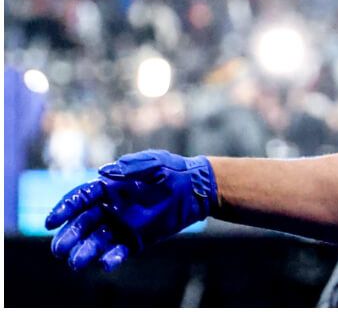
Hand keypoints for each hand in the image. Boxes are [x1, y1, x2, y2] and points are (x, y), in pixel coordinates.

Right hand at [45, 150, 218, 270]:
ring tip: (77, 262)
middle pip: (83, 224)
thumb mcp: (154, 163)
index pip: (80, 199)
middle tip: (60, 250)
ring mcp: (123, 225)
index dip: (64, 209)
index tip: (51, 222)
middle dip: (70, 236)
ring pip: (97, 241)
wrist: (197, 189)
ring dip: (85, 252)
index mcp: (109, 188)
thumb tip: (103, 172)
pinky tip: (107, 263)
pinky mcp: (136, 239)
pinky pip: (119, 251)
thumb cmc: (174, 170)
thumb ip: (131, 167)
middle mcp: (111, 208)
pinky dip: (112, 258)